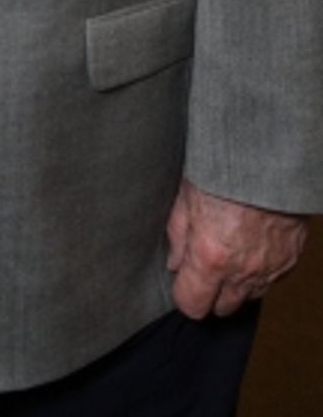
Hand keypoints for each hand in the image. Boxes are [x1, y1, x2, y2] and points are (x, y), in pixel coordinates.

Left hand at [166, 178, 307, 317]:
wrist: (269, 157)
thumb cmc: (225, 170)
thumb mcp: (186, 197)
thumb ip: (178, 236)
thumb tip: (175, 263)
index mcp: (210, 257)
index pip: (192, 305)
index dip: (184, 294)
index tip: (182, 282)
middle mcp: (242, 271)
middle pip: (222, 308)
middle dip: (210, 293)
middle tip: (204, 266)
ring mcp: (269, 269)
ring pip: (248, 297)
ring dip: (236, 284)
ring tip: (229, 252)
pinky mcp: (290, 261)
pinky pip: (271, 280)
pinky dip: (260, 271)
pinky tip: (251, 246)